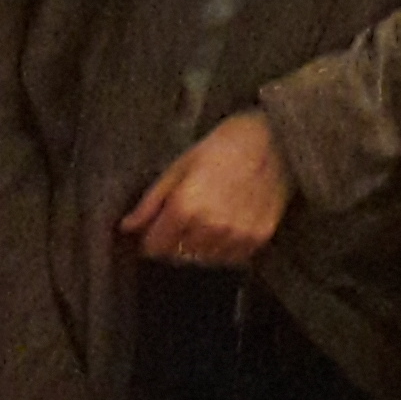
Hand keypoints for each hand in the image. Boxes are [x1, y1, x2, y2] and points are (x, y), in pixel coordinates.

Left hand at [121, 111, 290, 264]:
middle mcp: (209, 228)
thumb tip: (126, 227)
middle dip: (174, 241)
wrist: (273, 140)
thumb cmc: (222, 147)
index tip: (155, 228)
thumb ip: (151, 202)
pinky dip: (223, 247)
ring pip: (203, 259)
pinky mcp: (258, 239)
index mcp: (185, 208)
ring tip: (208, 218)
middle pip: (178, 255)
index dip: (150, 238)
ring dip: (199, 246)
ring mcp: (236, 237)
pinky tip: (227, 223)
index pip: (154, 247)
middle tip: (184, 218)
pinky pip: (230, 258)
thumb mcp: (179, 166)